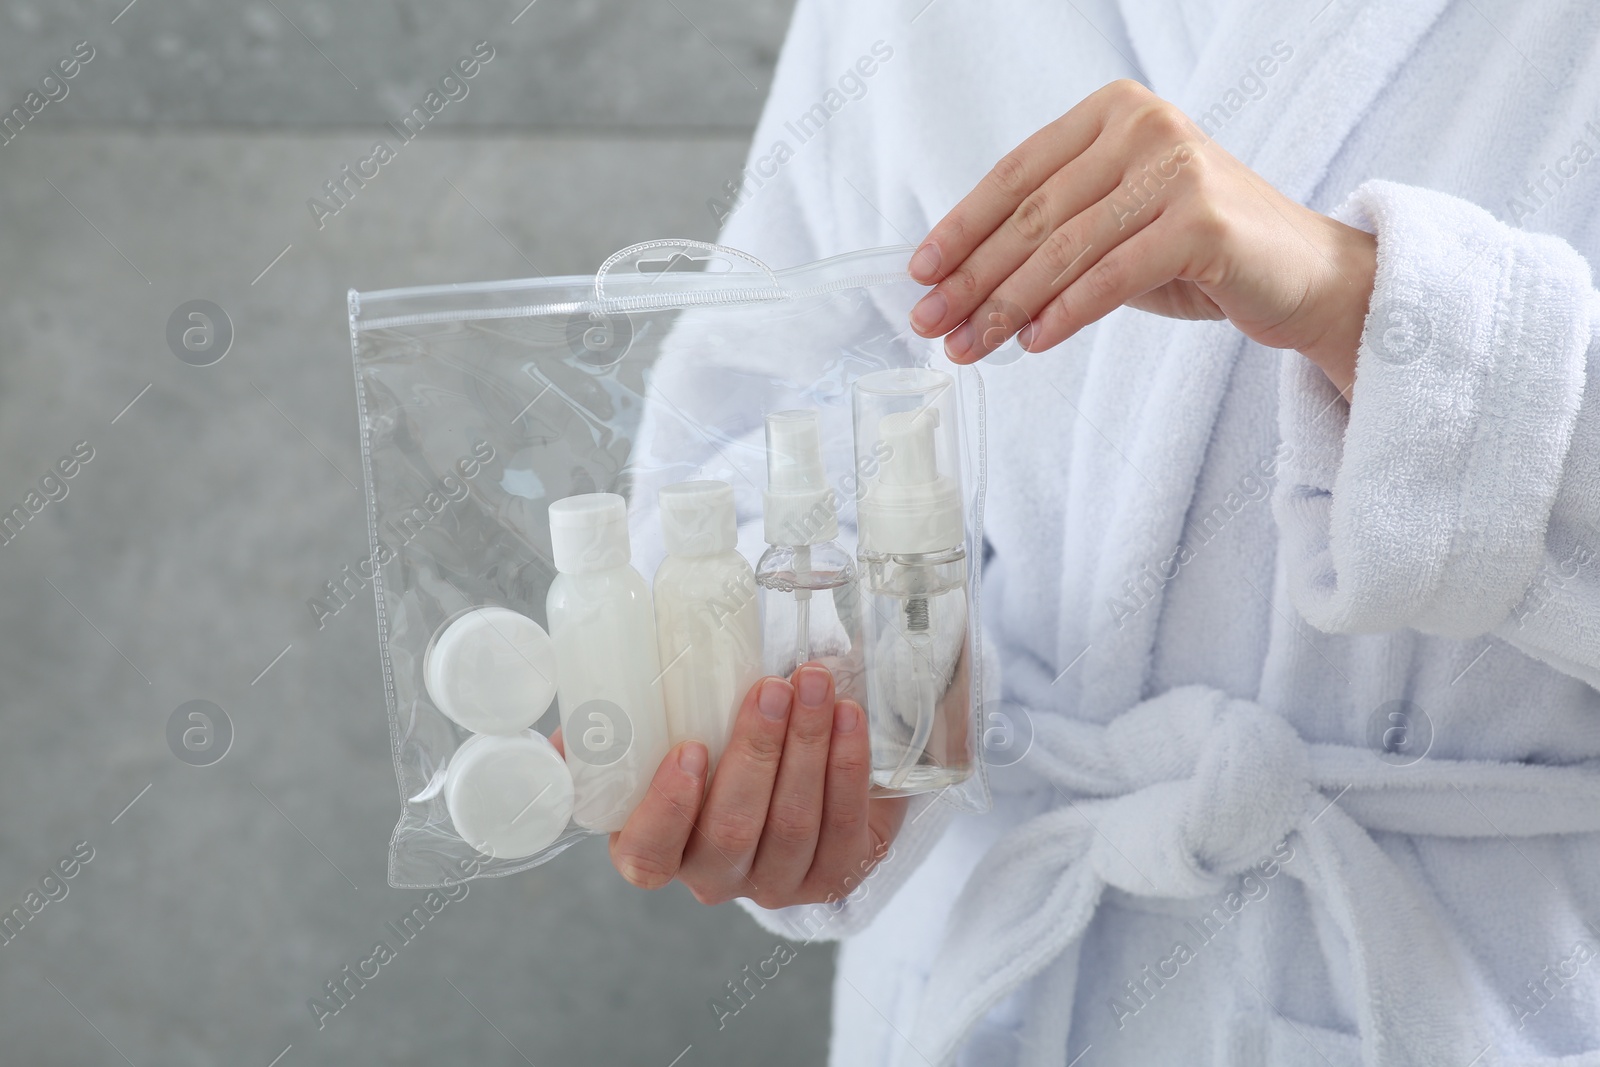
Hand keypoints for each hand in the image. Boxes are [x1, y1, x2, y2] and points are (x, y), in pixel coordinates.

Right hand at [556, 664, 906, 907]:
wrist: (799, 760)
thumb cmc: (714, 741)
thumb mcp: (661, 736)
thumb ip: (616, 733)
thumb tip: (565, 733)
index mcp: (659, 849)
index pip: (649, 856)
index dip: (668, 809)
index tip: (690, 749)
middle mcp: (716, 878)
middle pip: (733, 830)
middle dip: (756, 753)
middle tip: (771, 688)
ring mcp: (779, 882)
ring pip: (793, 824)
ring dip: (807, 747)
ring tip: (814, 683)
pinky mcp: (838, 873)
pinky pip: (846, 826)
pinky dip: (848, 765)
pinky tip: (848, 715)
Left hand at [906, 79, 1376, 396]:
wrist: (1303, 275)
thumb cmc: (1198, 253)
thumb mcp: (1114, 226)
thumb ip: (1051, 232)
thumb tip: (957, 281)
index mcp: (1114, 114)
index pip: (1016, 175)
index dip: (961, 228)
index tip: (919, 274)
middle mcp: (1145, 127)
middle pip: (1033, 215)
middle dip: (972, 277)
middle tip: (930, 323)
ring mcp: (1178, 169)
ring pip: (1064, 250)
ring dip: (1005, 306)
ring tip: (968, 348)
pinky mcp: (1204, 222)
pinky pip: (1111, 277)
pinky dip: (1064, 314)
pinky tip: (1032, 344)